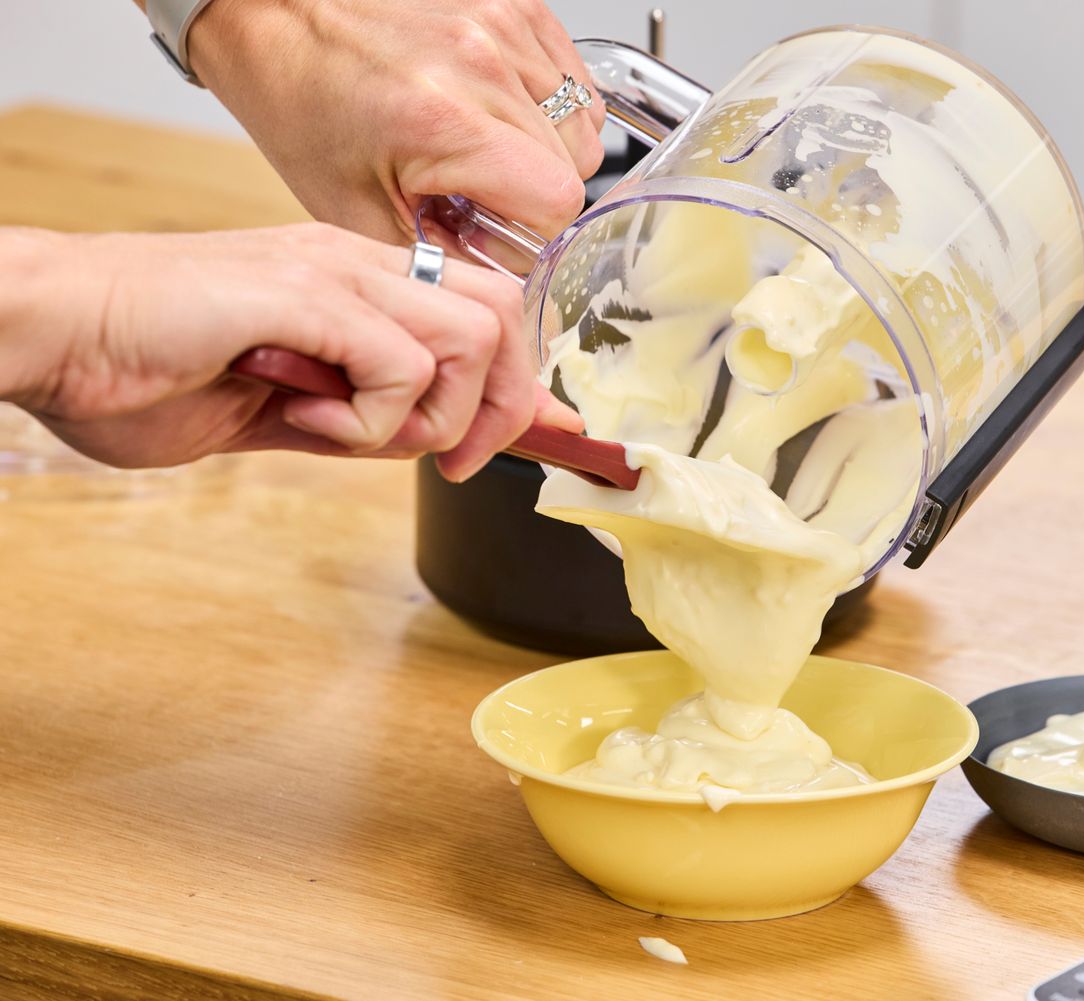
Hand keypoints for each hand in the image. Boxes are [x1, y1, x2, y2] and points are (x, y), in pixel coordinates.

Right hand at [0, 224, 581, 479]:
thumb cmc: (145, 370)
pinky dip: (372, 417)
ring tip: (347, 431)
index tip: (530, 442)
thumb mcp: (284, 412)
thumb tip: (432, 440)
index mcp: (359, 284)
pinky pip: (400, 360)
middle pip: (504, 318)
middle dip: (498, 408)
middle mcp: (358, 265)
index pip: (487, 315)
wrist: (50, 337)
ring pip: (470, 336)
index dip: (522, 386)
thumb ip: (363, 419)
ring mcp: (332, 271)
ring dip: (430, 413)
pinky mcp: (303, 293)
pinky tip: (306, 417)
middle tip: (453, 461)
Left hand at [189, 0, 606, 244]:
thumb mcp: (351, 207)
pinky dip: (545, 104)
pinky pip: (571, 76)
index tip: (489, 229)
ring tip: (483, 146)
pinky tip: (494, 109)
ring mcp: (503, 25)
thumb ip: (435, 257)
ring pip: (583, 121)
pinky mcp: (513, 1)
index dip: (529, 231)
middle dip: (533, 192)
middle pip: (578, 164)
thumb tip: (494, 286)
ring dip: (544, 148)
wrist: (271, 10)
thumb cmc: (299, 95)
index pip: (557, 202)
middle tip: (476, 189)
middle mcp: (484, 62)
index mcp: (445, 122)